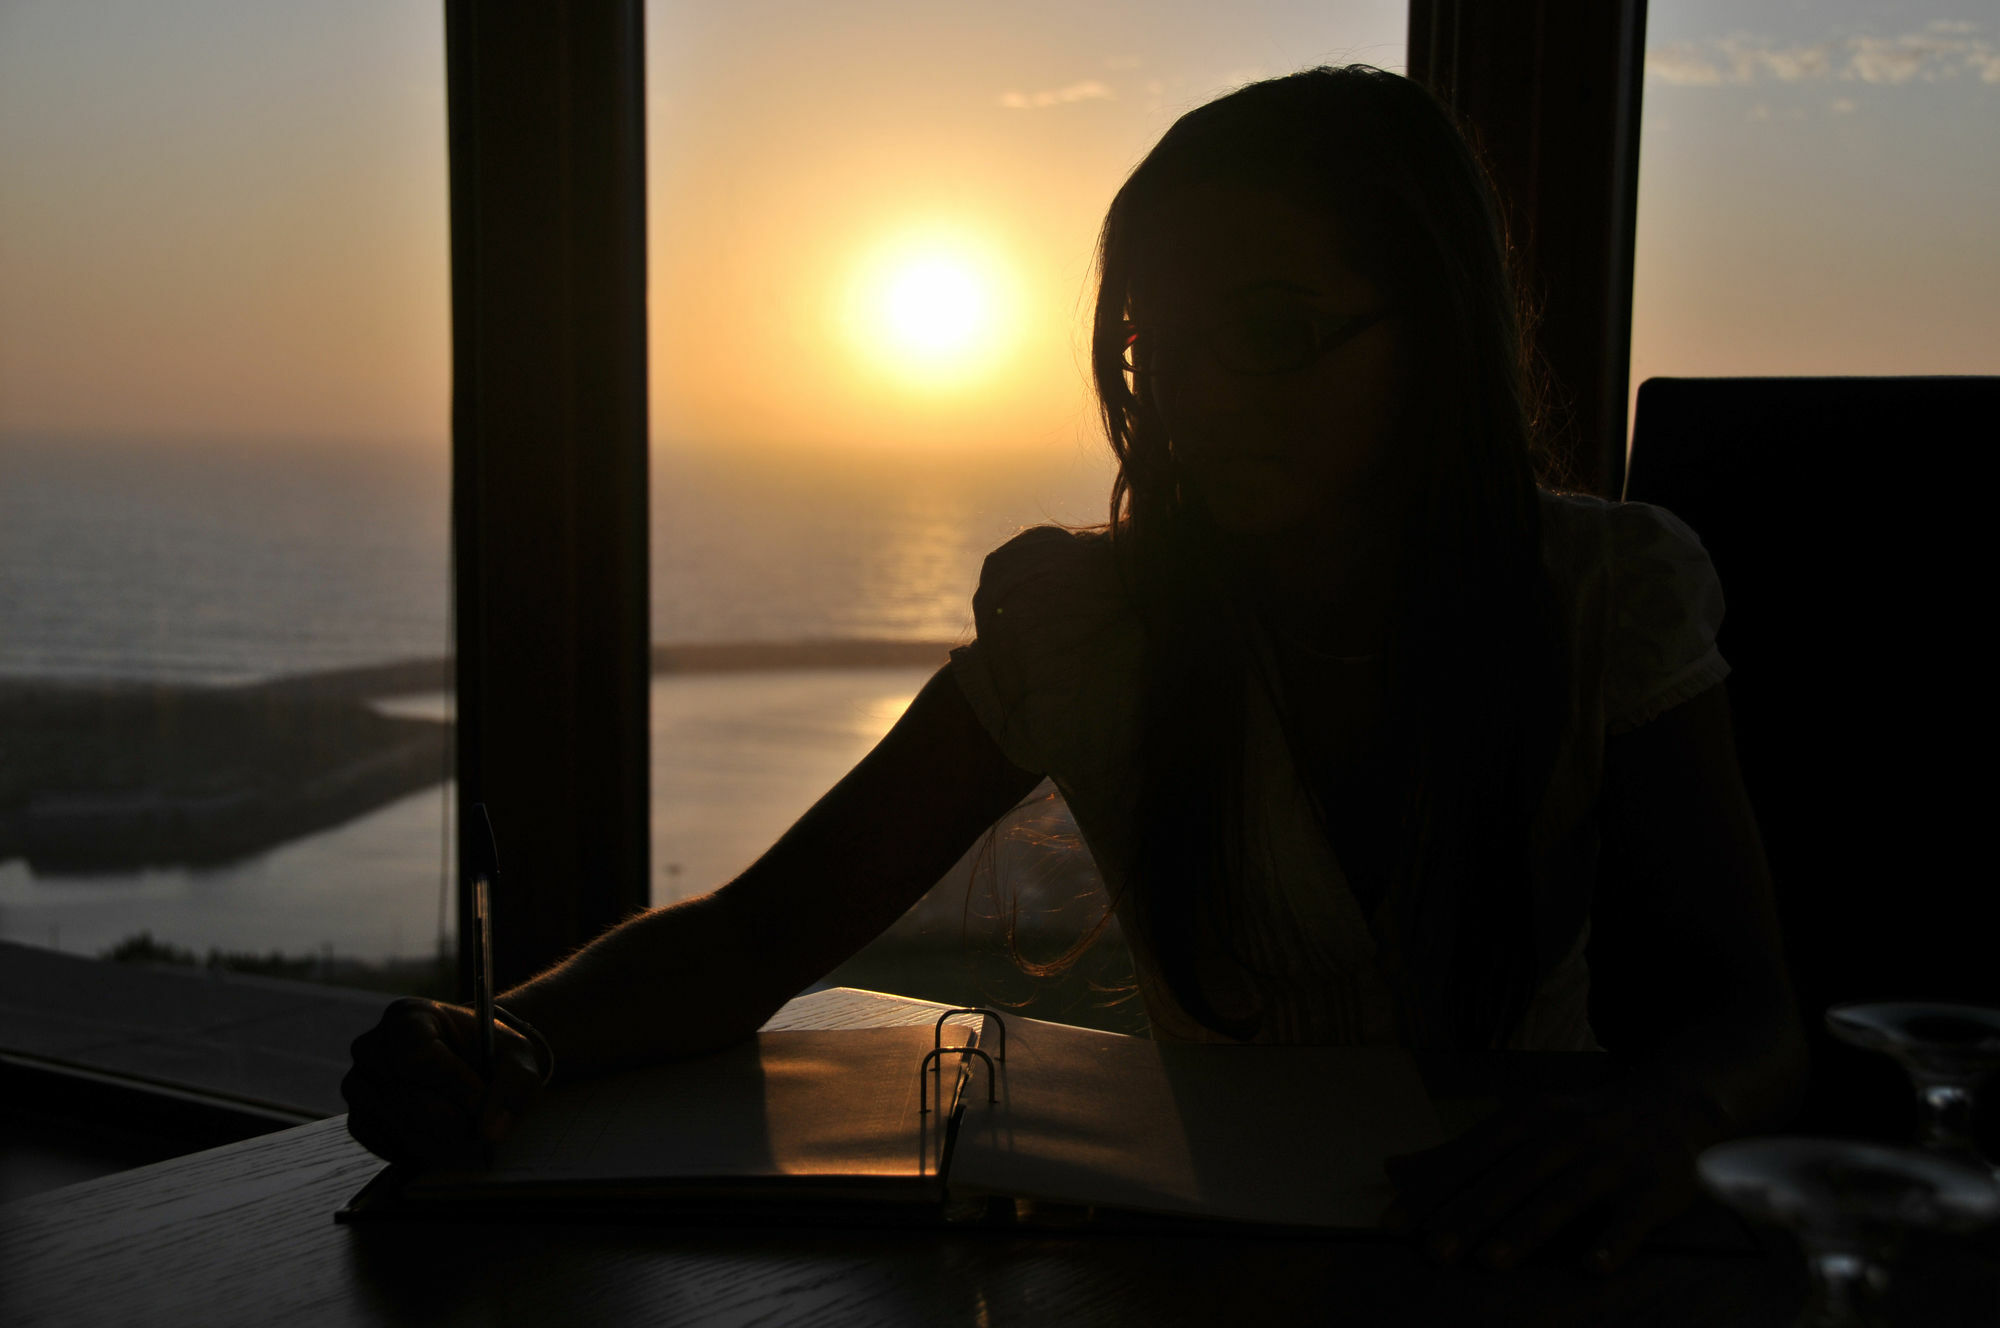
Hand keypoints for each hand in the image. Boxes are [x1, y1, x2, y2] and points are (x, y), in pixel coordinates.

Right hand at [342, 997, 548, 1165]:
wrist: (474, 1066)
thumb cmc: (492, 1055)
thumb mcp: (519, 1060)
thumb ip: (514, 1088)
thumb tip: (490, 1131)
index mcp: (409, 1017)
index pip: (417, 1057)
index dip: (453, 1086)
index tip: (483, 1102)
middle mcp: (372, 1049)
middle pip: (407, 1100)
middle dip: (454, 1120)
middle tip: (482, 1121)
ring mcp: (359, 1087)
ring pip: (401, 1129)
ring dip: (444, 1139)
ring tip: (468, 1126)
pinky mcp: (359, 1121)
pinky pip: (390, 1147)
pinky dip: (425, 1150)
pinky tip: (445, 1135)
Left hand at [1380, 1080, 1729, 1273]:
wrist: (1675, 1103)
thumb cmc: (1581, 1122)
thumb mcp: (1521, 1125)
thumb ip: (1462, 1152)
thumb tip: (1393, 1169)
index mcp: (1528, 1118)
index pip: (1471, 1155)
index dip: (1432, 1190)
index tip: (1393, 1222)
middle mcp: (1565, 1134)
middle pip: (1511, 1177)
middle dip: (1470, 1214)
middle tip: (1434, 1252)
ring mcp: (1611, 1160)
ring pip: (1563, 1196)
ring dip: (1527, 1228)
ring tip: (1492, 1261)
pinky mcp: (1654, 1188)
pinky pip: (1632, 1219)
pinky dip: (1614, 1242)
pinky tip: (1593, 1266)